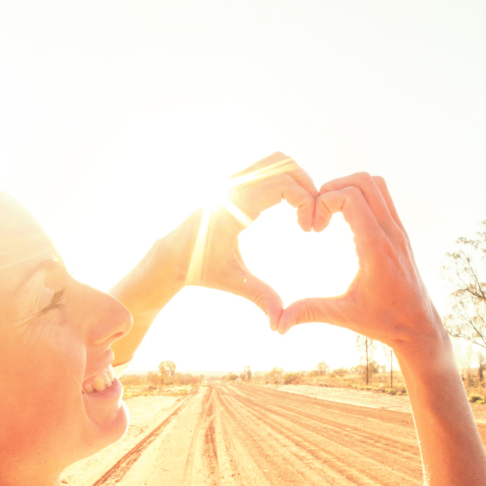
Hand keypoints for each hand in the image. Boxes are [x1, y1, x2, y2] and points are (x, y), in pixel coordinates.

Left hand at [154, 152, 316, 328]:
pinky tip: (288, 210)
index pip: (284, 182)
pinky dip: (285, 182)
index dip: (307, 202)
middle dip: (308, 187)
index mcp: (235, 203)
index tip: (309, 230)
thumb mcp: (234, 282)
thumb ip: (260, 297)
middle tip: (312, 219)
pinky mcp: (235, 181)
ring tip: (303, 213)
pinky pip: (268, 169)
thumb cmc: (201, 269)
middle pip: (285, 163)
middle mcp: (234, 184)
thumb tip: (279, 325)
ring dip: (297, 181)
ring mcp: (233, 179)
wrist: (173, 256)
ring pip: (277, 160)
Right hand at [277, 173, 450, 364]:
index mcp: (376, 248)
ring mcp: (398, 230)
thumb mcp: (344, 316)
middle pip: (363, 181)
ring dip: (349, 188)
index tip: (314, 227)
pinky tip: (345, 221)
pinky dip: (361, 197)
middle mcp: (390, 233)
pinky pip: (383, 198)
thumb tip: (278, 324)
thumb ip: (310, 313)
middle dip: (333, 189)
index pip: (350, 198)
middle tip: (318, 213)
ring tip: (330, 212)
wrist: (419, 326)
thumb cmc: (384, 321)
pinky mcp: (400, 233)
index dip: (324, 201)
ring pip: (376, 184)